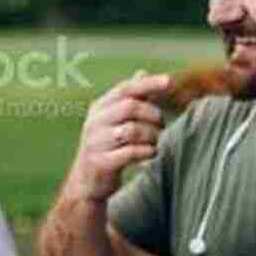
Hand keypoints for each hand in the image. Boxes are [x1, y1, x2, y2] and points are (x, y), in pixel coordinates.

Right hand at [66, 71, 168, 201]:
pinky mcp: (100, 162)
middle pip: (130, 107)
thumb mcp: (114, 120)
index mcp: (99, 108)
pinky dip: (147, 152)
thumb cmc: (106, 147)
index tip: (169, 81)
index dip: (148, 83)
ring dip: (152, 136)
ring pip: (132, 130)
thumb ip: (130, 99)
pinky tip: (150, 154)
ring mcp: (95, 142)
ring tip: (154, 142)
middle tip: (162, 125)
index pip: (125, 89)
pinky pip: (130, 152)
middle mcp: (94, 122)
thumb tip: (143, 72)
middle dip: (153, 115)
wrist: (86, 183)